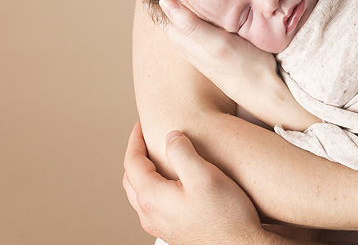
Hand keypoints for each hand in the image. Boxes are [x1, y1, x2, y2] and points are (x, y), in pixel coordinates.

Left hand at [123, 122, 264, 244]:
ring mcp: (160, 226)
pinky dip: (154, 189)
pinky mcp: (173, 232)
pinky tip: (171, 186)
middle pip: (131, 180)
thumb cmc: (226, 215)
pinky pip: (153, 206)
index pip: (132, 163)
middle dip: (136, 156)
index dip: (135, 141)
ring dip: (143, 174)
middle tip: (145, 139)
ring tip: (157, 159)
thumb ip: (183, 152)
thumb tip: (171, 136)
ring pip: (140, 195)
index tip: (139, 125)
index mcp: (152, 198)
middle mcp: (150, 215)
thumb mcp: (205, 175)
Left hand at [159, 0, 277, 91]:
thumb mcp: (215, 43)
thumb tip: (163, 0)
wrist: (262, 89)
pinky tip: (209, 0)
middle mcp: (185, 43)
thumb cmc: (241, 65)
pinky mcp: (213, 46)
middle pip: (169, 12)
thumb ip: (190, 24)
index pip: (159, 10)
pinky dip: (198, 8)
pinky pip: (197, 23)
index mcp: (181, 39)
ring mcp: (198, 45)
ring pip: (183, 17)